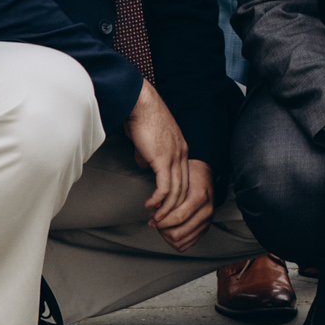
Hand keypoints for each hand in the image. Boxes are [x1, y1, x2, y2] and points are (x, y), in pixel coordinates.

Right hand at [128, 81, 212, 243]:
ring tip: (155, 219)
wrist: (139, 103)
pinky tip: (150, 206)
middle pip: (184, 189)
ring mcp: (175, 157)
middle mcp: (182, 154)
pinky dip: (158, 200)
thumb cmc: (140, 117)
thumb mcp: (148, 140)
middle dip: (173, 208)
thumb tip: (144, 164)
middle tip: (161, 221)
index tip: (165, 207)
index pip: (184, 179)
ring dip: (166, 209)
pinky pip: (165, 187)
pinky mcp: (163, 159)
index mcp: (181, 149)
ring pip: (176, 192)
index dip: (176, 196)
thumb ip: (149, 155)